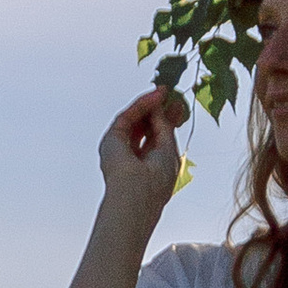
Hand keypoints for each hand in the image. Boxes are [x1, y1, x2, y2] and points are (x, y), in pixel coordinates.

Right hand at [99, 89, 187, 220]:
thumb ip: (164, 126)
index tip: (176, 105)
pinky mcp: (111, 140)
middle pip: (144, 127)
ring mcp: (120, 149)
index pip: (156, 138)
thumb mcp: (168, 149)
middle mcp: (132, 157)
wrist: (136, 195)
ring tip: (162, 92)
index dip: (165, 120)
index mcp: (148, 165)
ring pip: (135, 120)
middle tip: (168, 94)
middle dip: (157, 110)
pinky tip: (154, 97)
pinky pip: (127, 117)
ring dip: (149, 105)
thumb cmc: (155, 183)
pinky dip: (141, 106)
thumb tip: (164, 105)